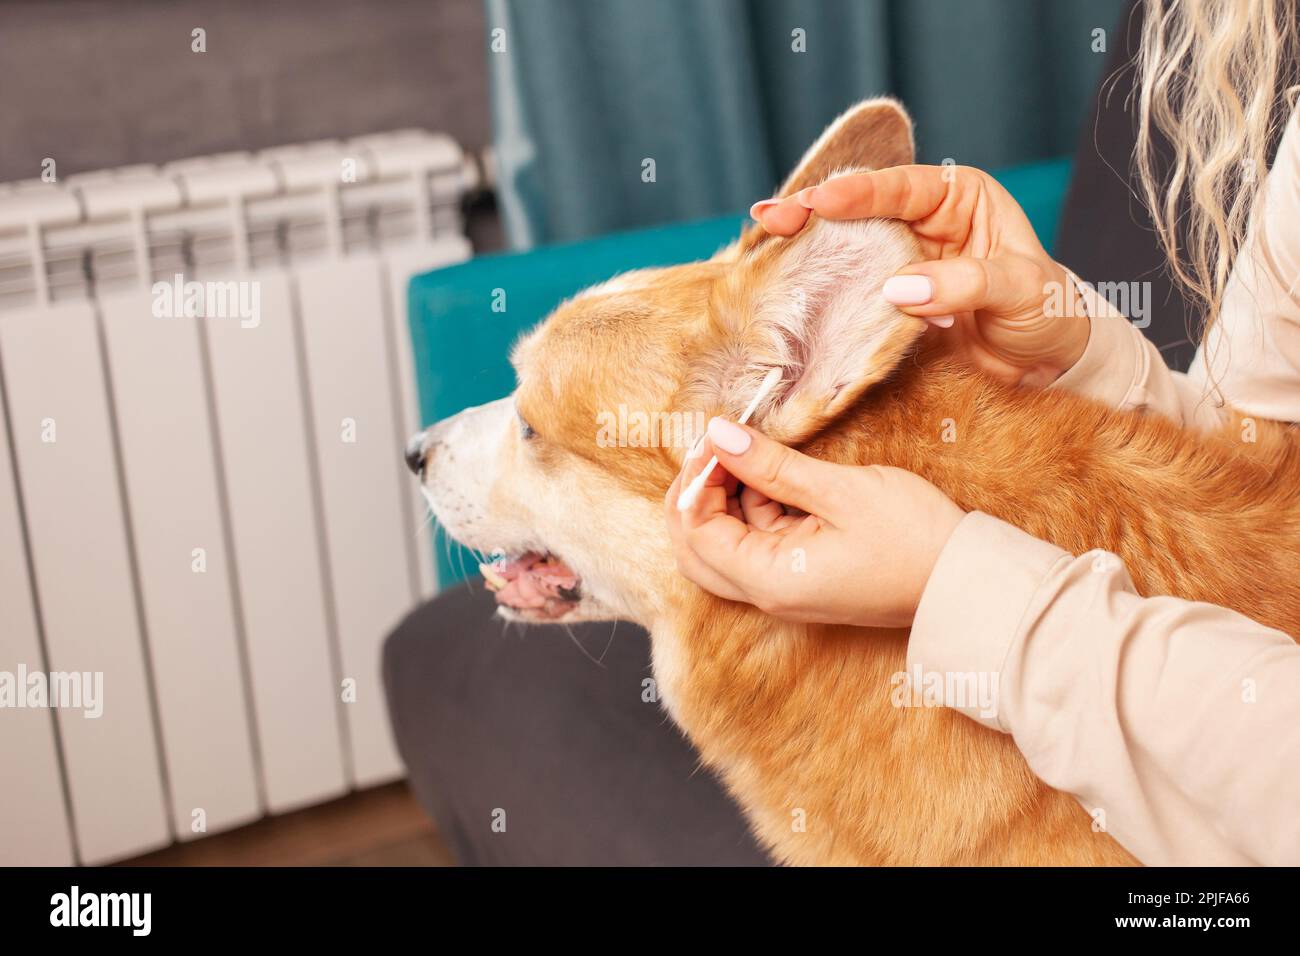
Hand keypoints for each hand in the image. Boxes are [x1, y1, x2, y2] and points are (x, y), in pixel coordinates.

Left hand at [665, 418, 965, 627]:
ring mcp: (784, 585)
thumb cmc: (913, 538)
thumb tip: (717, 434)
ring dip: (726, 496)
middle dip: (696, 493)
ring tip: (750, 449)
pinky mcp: (803, 574)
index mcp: (769, 580)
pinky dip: (754, 505)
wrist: (967, 579)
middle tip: (717, 445)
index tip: (715, 436)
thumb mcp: (840, 490)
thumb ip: (771, 465)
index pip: (696, 532)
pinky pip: (759, 540)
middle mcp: (768, 592)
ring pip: (725, 542)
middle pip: (697, 547)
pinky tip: (773, 471)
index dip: (695, 480)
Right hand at [751, 164, 1089, 386]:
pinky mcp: (886, 304)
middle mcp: (923, 224)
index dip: (858, 193)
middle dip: (813, 212)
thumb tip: (899, 289)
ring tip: (764, 242)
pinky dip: (817, 289)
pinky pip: (847, 292)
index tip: (821, 202)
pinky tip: (783, 283)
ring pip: (845, 248)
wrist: (1046, 367)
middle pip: (859, 211)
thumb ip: (966, 283)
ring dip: (806, 248)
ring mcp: (900, 264)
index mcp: (960, 199)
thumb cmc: (1047, 313)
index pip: (902, 188)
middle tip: (771, 218)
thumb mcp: (1021, 289)